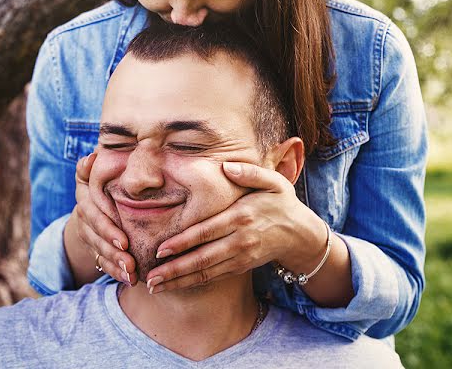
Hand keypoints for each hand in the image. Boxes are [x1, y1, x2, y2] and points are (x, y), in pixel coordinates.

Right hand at [70, 152, 136, 285]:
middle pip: (97, 239)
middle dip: (113, 253)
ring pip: (99, 253)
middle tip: (130, 263)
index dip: (107, 230)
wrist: (97, 197)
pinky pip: (103, 263)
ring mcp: (88, 235)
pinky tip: (130, 280)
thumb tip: (91, 158)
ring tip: (132, 274)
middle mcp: (84, 219)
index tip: (124, 242)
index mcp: (85, 200)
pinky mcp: (95, 248)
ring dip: (115, 265)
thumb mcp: (97, 171)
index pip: (94, 217)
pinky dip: (115, 272)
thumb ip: (92, 167)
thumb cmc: (104, 179)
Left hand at [144, 161, 316, 292]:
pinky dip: (193, 282)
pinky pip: (213, 277)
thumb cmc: (282, 203)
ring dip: (179, 280)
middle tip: (149, 278)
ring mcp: (241, 257)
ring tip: (154, 286)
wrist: (301, 234)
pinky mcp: (241, 267)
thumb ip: (250, 172)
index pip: (206, 232)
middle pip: (202, 258)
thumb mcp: (273, 181)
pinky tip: (175, 284)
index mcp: (241, 217)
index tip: (161, 250)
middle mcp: (240, 241)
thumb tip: (226, 166)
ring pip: (205, 272)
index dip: (183, 243)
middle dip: (174, 269)